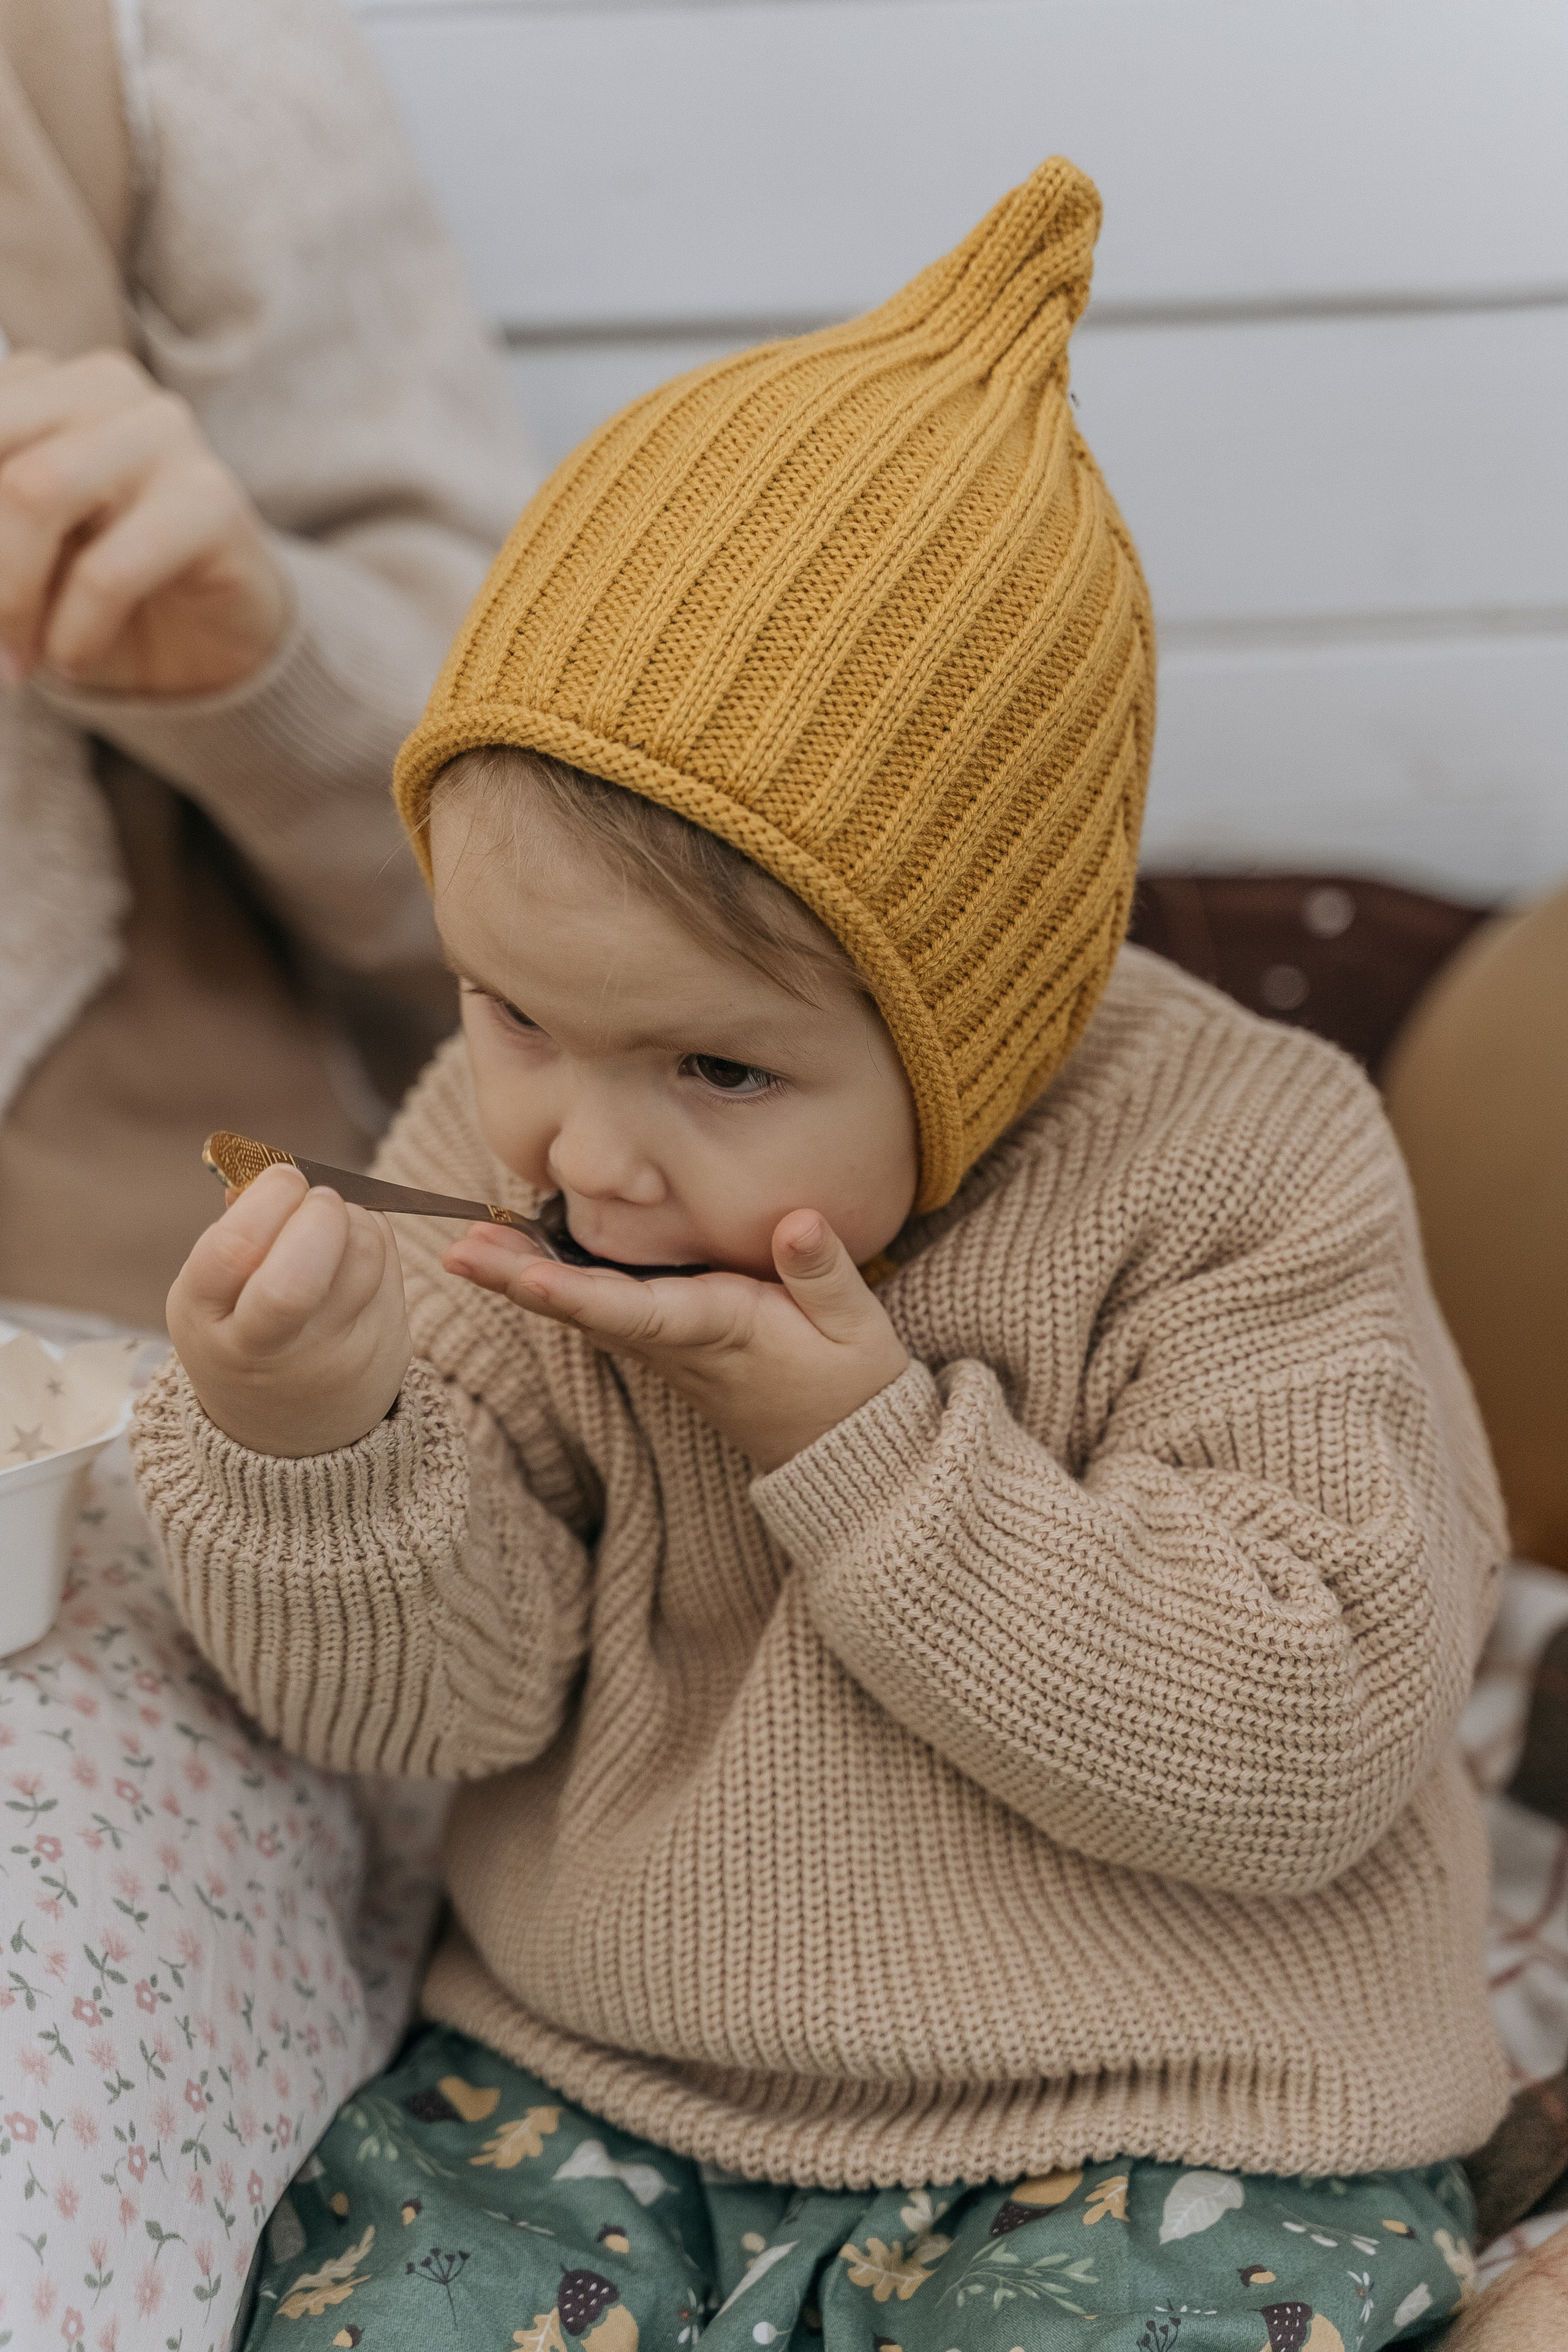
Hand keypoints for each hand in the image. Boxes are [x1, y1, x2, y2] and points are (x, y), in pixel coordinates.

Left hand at [0, 347, 288, 695]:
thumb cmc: (91, 590)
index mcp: (41, 381)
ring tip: (13, 662)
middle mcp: (103, 386)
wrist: (209, 643)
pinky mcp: (213, 500)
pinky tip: (72, 659)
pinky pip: (109, 569)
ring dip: (8, 600)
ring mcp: (164, 433)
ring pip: (35, 493)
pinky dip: (73, 631)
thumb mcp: (14, 550)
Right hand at [166, 1165, 410, 1456]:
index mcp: (205, 1323)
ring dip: (354, 1216)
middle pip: (300, 1274)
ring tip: (333, 1221)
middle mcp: (266, 1349)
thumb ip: (237, 1231)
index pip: (232, 1252)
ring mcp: (332, 1354)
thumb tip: (261, 1170)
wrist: (290, 1431)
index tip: (284, 1179)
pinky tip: (352, 1251)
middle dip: (318, 1213)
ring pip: (361, 1255)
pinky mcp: (385, 1347)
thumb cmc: (245, 1334)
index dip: (268, 1201)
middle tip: (318, 1197)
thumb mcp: (215, 1295)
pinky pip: (390, 1263)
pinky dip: (375, 1237)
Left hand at [444, 1209, 910, 1471]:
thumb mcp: (856, 1328)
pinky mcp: (669, 1342)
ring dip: (525, 1278)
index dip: (576, 1294)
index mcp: (717, 1331)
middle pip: (586, 1309)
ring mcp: (667, 1347)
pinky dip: (557, 1281)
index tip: (524, 1277)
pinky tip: (522, 1254)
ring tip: (469, 1241)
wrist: (844, 1450)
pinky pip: (603, 1309)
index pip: (636, 1312)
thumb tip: (797, 1222)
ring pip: (586, 1309)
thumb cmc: (850, 1383)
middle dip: (520, 1280)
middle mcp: (677, 1342)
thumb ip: (823, 1274)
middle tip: (458, 1250)